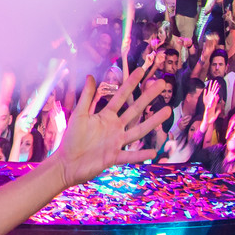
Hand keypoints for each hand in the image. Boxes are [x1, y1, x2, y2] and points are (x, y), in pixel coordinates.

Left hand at [51, 75, 171, 187]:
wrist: (67, 163)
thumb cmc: (71, 138)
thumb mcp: (79, 115)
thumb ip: (86, 97)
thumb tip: (90, 76)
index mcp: (106, 116)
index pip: (121, 97)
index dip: (130, 84)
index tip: (141, 71)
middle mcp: (115, 128)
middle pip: (134, 110)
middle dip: (148, 97)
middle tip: (162, 84)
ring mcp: (116, 142)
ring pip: (138, 131)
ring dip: (152, 122)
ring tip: (167, 111)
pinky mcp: (114, 157)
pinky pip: (129, 156)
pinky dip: (140, 154)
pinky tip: (153, 151)